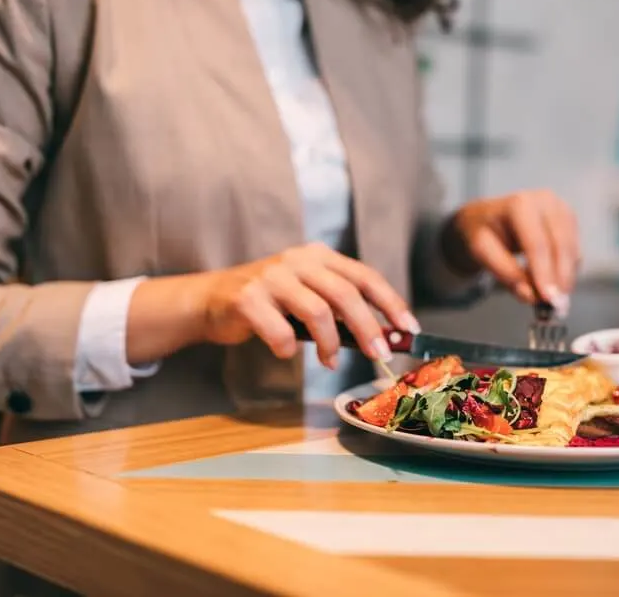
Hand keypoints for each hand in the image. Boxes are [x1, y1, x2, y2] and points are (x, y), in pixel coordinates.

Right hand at [200, 243, 419, 366]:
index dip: (390, 302)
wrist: (210, 300)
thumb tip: (382, 337)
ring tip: (329, 362)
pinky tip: (286, 351)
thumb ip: (339, 309)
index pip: (365, 276)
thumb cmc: (269, 303)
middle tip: (379, 355)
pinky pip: (280, 331)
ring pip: (317, 311)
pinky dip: (289, 347)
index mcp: (318, 256)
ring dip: (330, 344)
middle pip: (345, 294)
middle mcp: (297, 260)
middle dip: (368, 328)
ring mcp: (271, 277)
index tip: (408, 329)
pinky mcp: (247, 298)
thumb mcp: (308, 295)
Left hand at [443, 189, 579, 312]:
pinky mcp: (570, 221)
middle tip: (555, 306)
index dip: (544, 273)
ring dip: (565, 278)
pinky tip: (552, 283)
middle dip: (560, 279)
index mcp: (520, 204)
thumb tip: (530, 295)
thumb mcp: (480, 251)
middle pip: (560, 246)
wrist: (487, 217)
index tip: (547, 298)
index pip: (537, 243)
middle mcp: (545, 202)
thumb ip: (505, 272)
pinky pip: (575, 251)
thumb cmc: (483, 231)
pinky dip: (567, 271)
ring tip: (551, 300)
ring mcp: (561, 210)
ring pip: (572, 250)